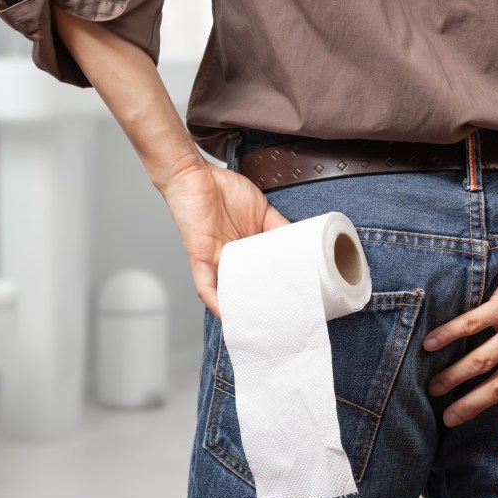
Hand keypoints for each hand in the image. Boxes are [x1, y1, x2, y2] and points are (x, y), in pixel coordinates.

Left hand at [159, 160, 289, 319]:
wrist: (195, 174)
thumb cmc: (223, 188)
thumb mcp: (262, 210)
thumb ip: (280, 227)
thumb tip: (302, 242)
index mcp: (247, 247)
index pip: (262, 271)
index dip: (276, 283)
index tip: (295, 295)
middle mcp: (232, 258)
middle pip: (247, 285)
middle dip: (260, 301)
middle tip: (281, 315)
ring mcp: (216, 260)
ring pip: (228, 291)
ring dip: (240, 307)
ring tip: (257, 322)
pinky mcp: (200, 258)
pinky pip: (205, 285)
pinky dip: (214, 301)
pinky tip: (226, 315)